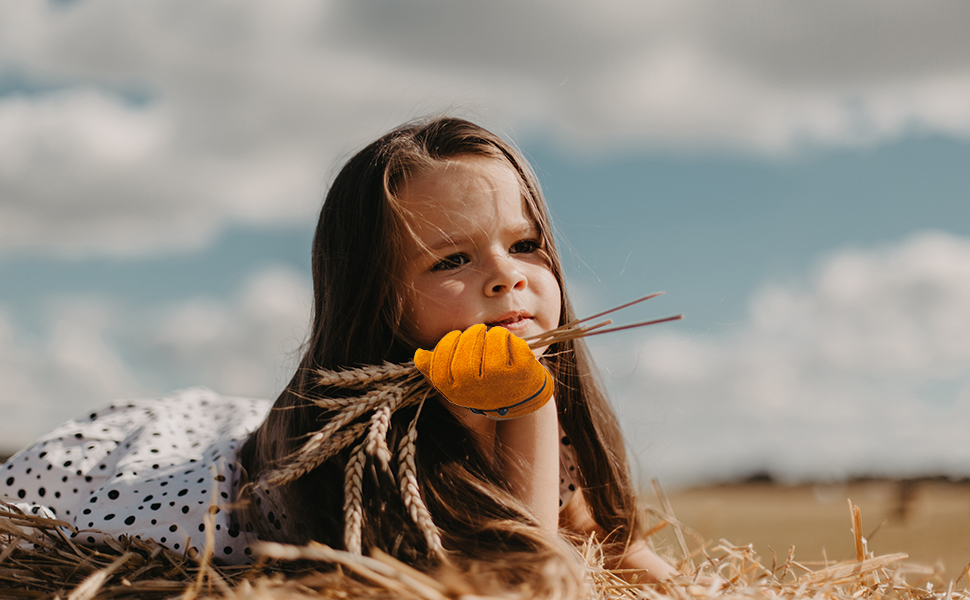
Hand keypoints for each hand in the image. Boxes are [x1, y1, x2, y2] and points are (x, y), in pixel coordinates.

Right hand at [414, 324, 553, 419]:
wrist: (523, 400)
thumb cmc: (488, 387)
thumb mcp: (460, 384)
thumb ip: (437, 370)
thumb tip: (420, 355)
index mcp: (455, 390)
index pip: (440, 358)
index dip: (448, 342)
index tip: (457, 336)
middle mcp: (473, 387)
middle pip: (465, 344)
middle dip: (472, 333)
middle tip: (478, 332)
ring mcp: (497, 379)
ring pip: (488, 338)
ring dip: (491, 334)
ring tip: (494, 340)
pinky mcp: (519, 371)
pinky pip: (506, 339)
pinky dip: (508, 338)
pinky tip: (510, 346)